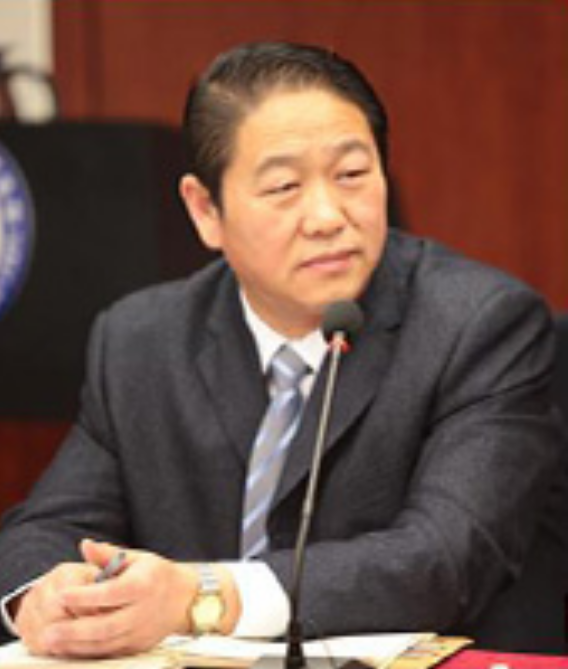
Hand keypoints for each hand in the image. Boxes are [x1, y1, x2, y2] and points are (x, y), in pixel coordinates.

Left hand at [15, 539, 197, 657]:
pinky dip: (89, 654)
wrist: (185, 598)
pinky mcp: (138, 646)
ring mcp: (141, 632)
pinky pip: (111, 653)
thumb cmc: (156, 574)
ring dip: (77, 646)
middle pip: (106, 626)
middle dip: (75, 631)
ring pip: (106, 644)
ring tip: (52, 644)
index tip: (61, 595)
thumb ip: (108, 554)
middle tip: (48, 632)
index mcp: (142, 585)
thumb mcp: (136, 558)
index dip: (84, 595)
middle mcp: (142, 611)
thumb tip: (85, 545)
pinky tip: (70, 650)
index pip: (110, 593)